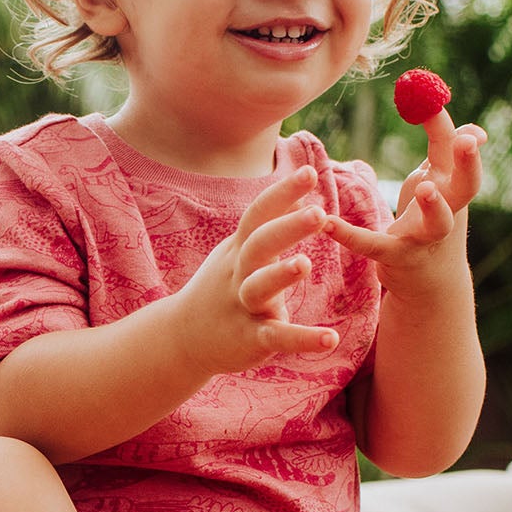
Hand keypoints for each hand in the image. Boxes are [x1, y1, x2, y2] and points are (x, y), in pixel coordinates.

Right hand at [169, 164, 339, 377]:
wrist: (181, 338)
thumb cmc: (219, 289)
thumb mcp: (238, 253)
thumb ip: (269, 226)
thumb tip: (299, 195)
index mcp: (239, 250)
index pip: (259, 214)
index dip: (282, 193)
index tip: (309, 172)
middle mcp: (238, 274)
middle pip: (259, 245)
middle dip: (286, 228)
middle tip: (317, 213)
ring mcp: (242, 306)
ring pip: (258, 287)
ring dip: (280, 275)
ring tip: (305, 264)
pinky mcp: (250, 339)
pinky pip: (276, 337)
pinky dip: (302, 338)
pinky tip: (330, 339)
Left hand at [322, 109, 487, 300]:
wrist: (429, 284)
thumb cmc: (431, 222)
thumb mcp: (440, 185)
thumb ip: (446, 151)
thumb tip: (474, 128)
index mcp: (452, 187)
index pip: (457, 151)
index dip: (449, 125)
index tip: (432, 96)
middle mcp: (448, 210)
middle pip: (467, 186)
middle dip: (469, 163)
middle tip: (467, 142)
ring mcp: (426, 237)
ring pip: (439, 222)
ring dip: (435, 205)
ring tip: (424, 187)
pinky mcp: (397, 259)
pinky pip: (374, 246)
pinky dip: (350, 236)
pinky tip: (327, 223)